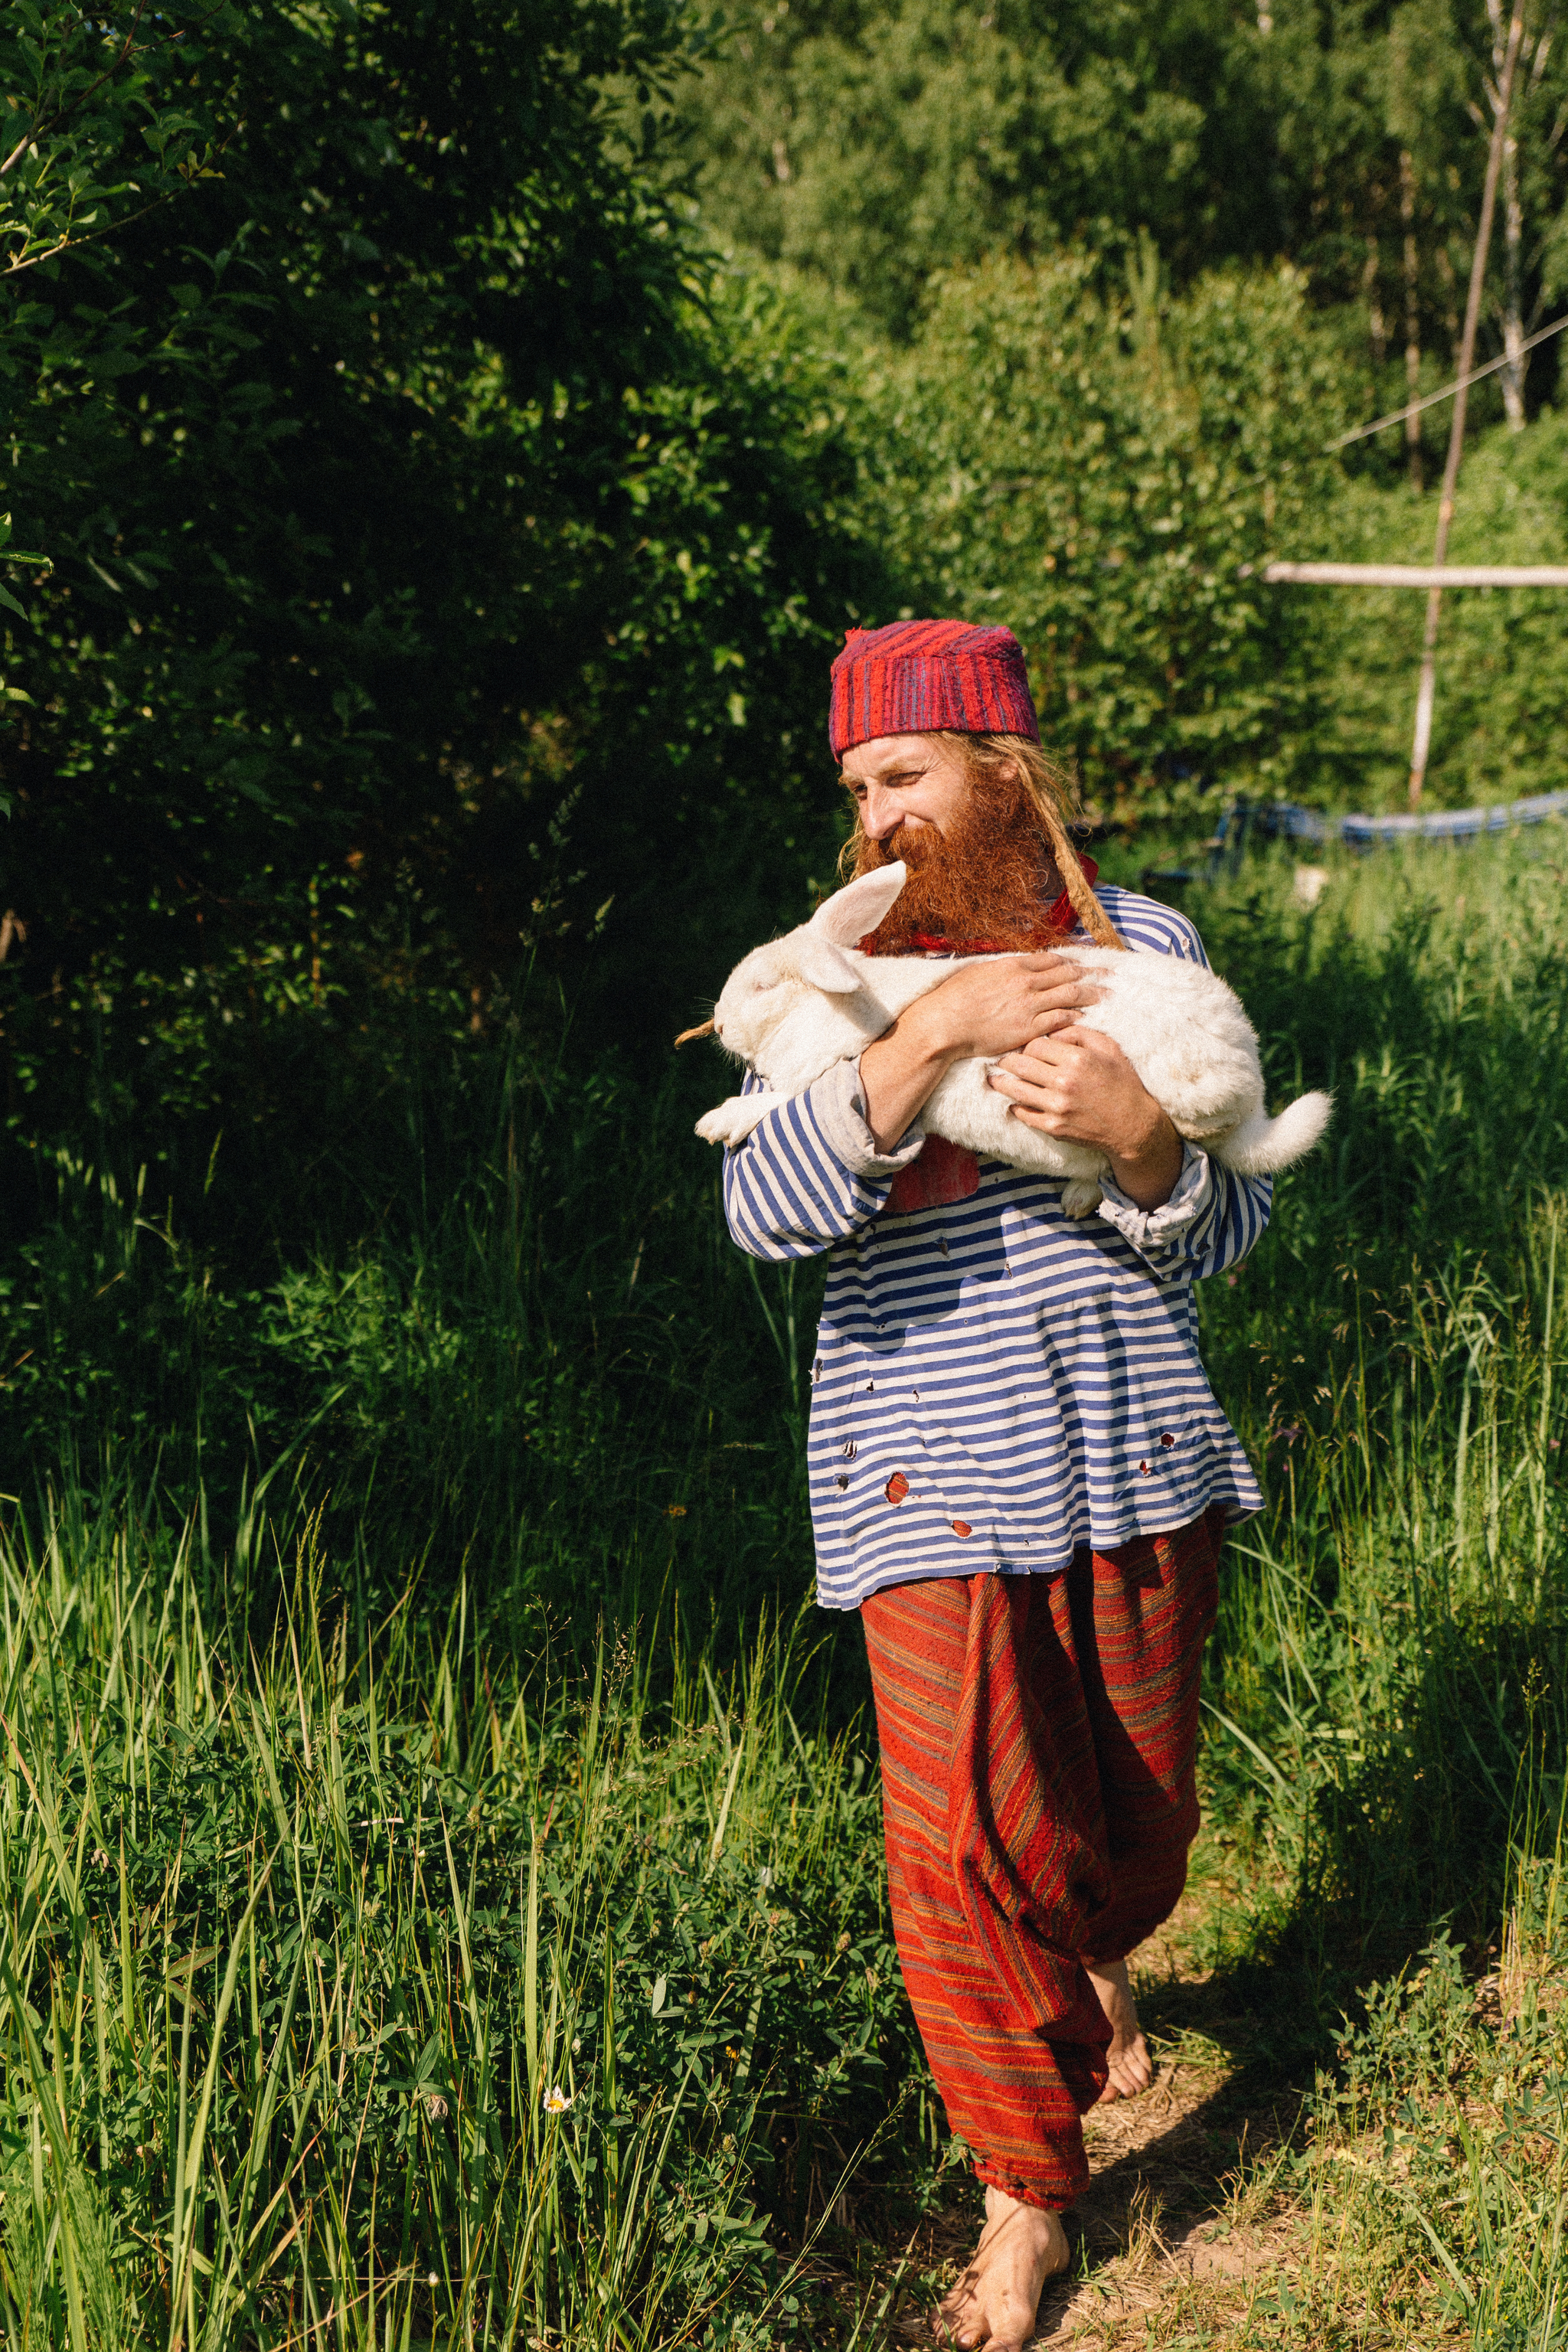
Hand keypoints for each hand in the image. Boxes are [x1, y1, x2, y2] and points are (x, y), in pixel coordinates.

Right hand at [858, 954, 1101, 1154]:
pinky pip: (1060, 1019)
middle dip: (1091, 973)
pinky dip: (1075, 1016)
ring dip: (1092, 994)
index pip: (1051, 959)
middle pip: (1068, 973)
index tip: (1082, 963)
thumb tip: (1010, 967)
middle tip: (1109, 974)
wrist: (945, 1023)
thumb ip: (1000, 969)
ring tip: (1107, 995)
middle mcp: (1026, 982)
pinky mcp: (1029, 1027)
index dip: (1070, 960)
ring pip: (1070, 994)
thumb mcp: (977, 972)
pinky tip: (1085, 1017)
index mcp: (1013, 966)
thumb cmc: (953, 998)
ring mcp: (1029, 1005)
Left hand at [988, 1027, 1184, 1208]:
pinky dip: (1015, 1106)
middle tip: (999, 1058)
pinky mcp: (1053, 1127)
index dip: (1028, 1043)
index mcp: (1077, 1059)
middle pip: (1019, 1065)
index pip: (1035, 1044)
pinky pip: (1023, 1114)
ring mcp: (1056, 1107)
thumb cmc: (1122, 1082)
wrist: (1132, 1125)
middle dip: (1007, 1060)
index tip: (1025, 1046)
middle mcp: (1064, 1082)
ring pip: (1015, 1090)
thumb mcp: (1109, 1048)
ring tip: (994, 1078)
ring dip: (1002, 1083)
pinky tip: (1012, 1101)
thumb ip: (1079, 1033)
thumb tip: (1052, 1026)